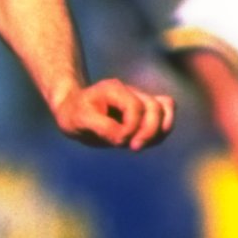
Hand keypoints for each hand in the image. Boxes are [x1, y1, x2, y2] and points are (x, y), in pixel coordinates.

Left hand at [53, 77, 173, 151]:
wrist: (72, 110)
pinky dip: (162, 129)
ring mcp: (139, 98)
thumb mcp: (78, 121)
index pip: (135, 107)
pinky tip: (146, 142)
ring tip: (140, 145)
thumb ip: (102, 128)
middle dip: (149, 131)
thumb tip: (125, 138)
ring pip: (165, 109)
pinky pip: (166, 112)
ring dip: (158, 131)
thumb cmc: (73, 114)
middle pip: (155, 107)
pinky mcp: (145, 108)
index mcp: (113, 89)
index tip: (118, 142)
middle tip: (133, 148)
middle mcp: (130, 91)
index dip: (131, 128)